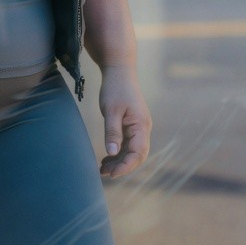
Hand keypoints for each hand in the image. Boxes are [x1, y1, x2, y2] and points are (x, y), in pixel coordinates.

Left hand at [98, 64, 151, 179]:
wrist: (119, 71)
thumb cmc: (115, 89)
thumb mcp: (111, 111)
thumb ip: (112, 132)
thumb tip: (112, 153)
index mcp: (141, 126)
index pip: (138, 153)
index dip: (126, 166)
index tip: (112, 174)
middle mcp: (143, 128)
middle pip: (137, 155)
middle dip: (122, 166)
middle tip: (104, 173)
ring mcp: (138, 127)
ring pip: (131, 151)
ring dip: (119, 161)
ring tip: (102, 169)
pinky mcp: (131, 125)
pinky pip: (127, 143)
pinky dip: (118, 152)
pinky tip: (106, 157)